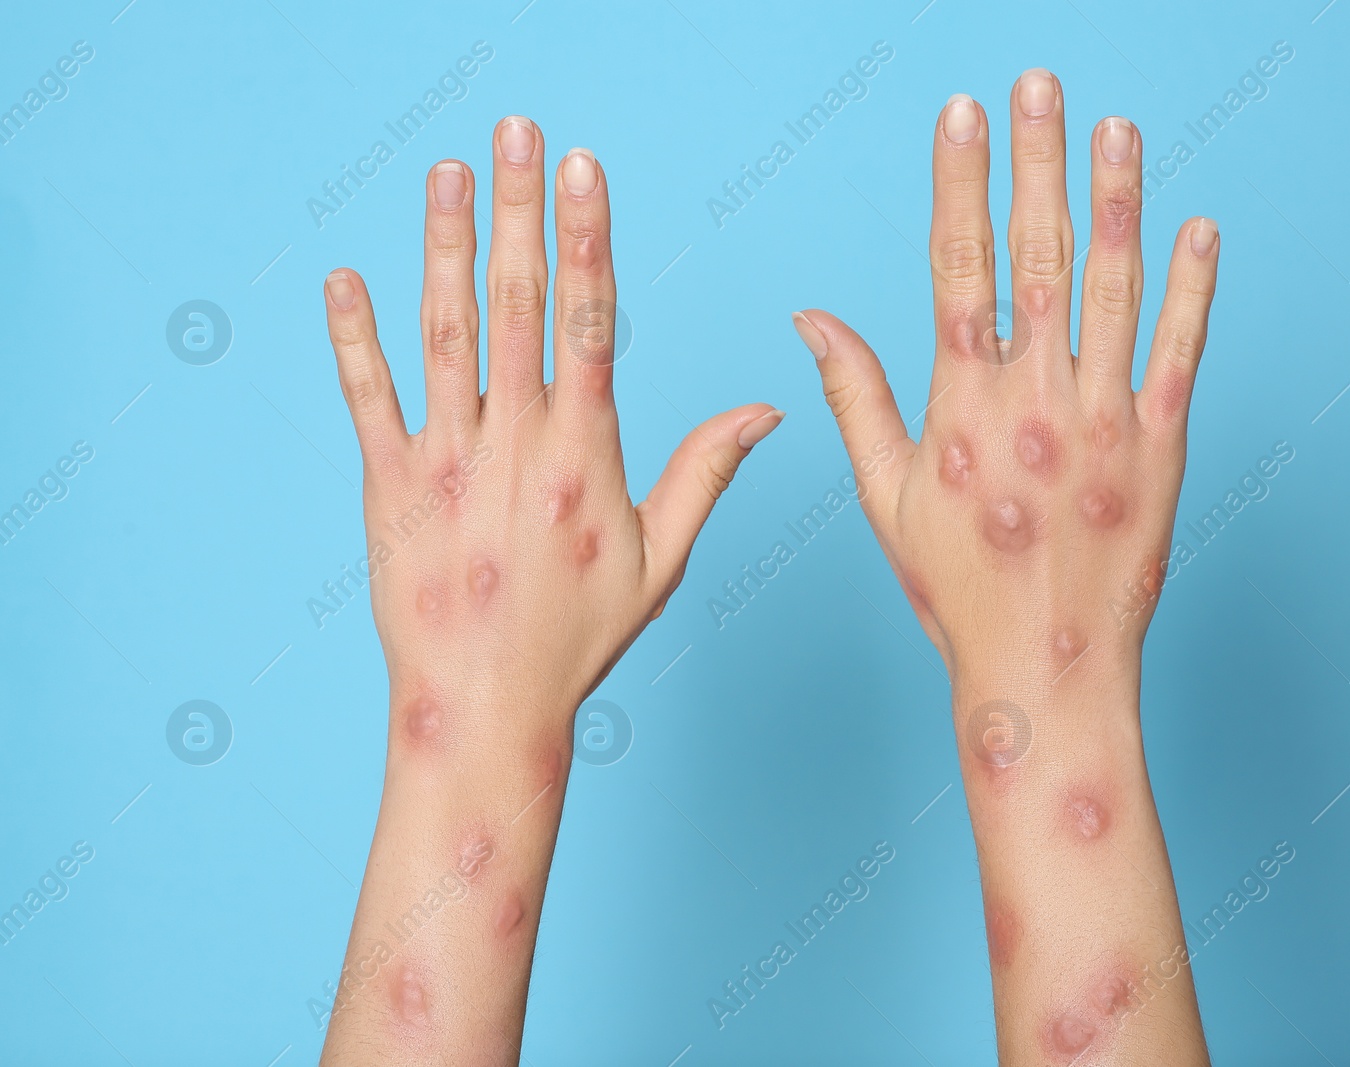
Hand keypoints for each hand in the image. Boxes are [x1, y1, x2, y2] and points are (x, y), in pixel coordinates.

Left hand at [319, 117, 779, 1063]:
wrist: (484, 704)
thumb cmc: (578, 636)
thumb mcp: (661, 557)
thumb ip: (708, 470)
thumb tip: (769, 406)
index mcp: (585, 453)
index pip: (591, 321)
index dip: (587, 237)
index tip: (582, 170)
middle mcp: (515, 443)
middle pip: (520, 304)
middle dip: (520, 210)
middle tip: (517, 133)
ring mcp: (447, 461)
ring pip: (446, 334)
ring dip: (445, 247)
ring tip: (446, 174)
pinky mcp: (389, 487)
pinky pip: (368, 399)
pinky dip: (355, 338)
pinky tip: (344, 279)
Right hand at [794, 70, 1216, 1064]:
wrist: (1045, 667)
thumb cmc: (956, 590)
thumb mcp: (887, 496)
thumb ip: (854, 397)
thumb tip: (810, 317)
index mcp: (963, 406)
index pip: (958, 268)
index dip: (960, 184)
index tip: (961, 116)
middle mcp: (1035, 400)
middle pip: (1037, 257)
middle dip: (1037, 162)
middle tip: (1040, 84)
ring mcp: (1104, 421)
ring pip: (1112, 289)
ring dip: (1116, 201)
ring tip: (1116, 128)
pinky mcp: (1162, 450)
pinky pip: (1180, 354)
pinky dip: (1192, 289)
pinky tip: (1197, 227)